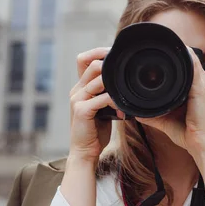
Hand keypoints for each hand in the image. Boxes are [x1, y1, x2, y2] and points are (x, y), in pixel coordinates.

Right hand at [68, 47, 124, 162]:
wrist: (85, 152)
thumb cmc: (96, 132)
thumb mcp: (103, 109)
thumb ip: (108, 95)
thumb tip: (125, 85)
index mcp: (80, 87)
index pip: (84, 59)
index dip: (99, 53)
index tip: (118, 58)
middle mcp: (76, 90)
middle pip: (92, 64)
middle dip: (111, 67)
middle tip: (127, 77)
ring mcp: (77, 99)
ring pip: (98, 80)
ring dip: (116, 87)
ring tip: (125, 99)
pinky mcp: (81, 111)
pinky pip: (101, 98)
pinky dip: (114, 101)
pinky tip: (122, 111)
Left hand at [136, 47, 204, 157]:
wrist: (202, 145)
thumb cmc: (189, 134)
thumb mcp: (167, 121)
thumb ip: (153, 115)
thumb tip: (137, 112)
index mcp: (197, 89)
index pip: (189, 66)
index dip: (177, 58)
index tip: (161, 53)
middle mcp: (203, 84)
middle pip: (190, 59)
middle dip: (176, 51)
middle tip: (158, 44)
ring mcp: (204, 85)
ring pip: (191, 59)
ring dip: (179, 50)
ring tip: (163, 43)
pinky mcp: (201, 89)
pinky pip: (194, 66)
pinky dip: (185, 57)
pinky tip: (176, 50)